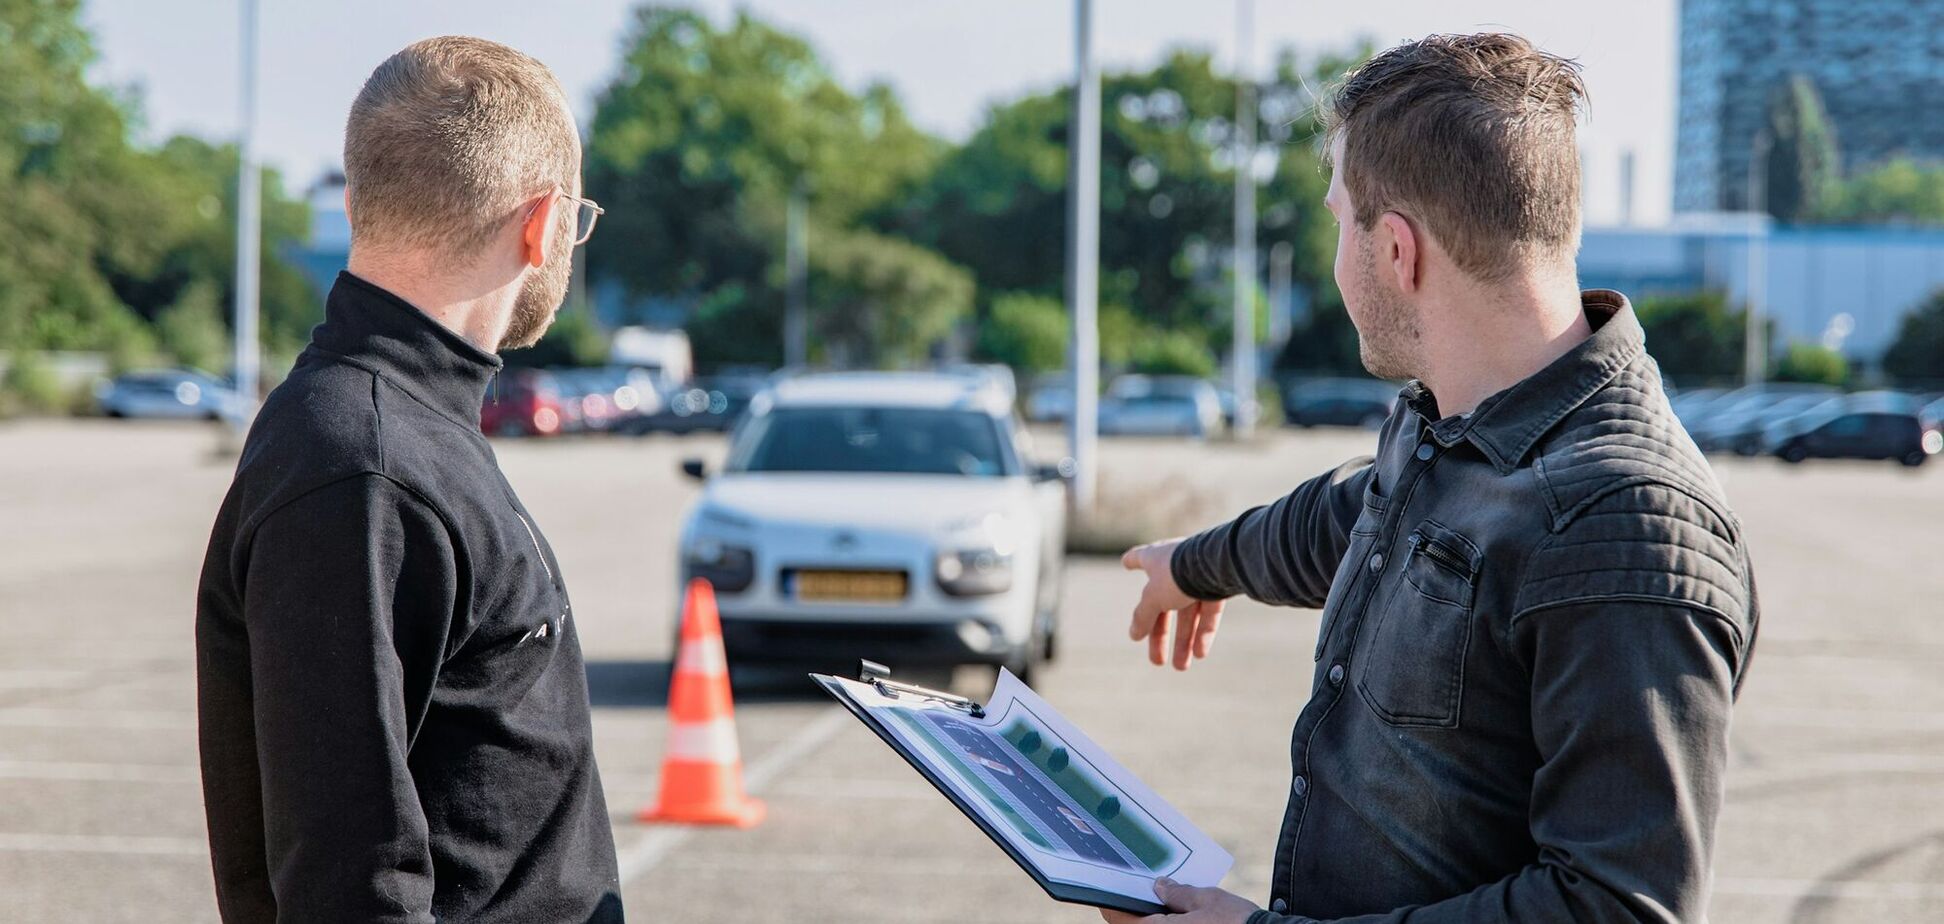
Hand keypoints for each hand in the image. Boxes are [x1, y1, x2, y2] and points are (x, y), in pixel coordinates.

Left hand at [1099, 877, 1261, 922]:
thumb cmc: (1236, 922)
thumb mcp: (1206, 899)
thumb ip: (1178, 893)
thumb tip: (1160, 887)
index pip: (1119, 919)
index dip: (1112, 904)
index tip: (1108, 891)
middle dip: (1138, 909)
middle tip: (1142, 890)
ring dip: (1155, 917)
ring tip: (1164, 897)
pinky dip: (1171, 922)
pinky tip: (1181, 912)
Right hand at [1121, 539, 1226, 669]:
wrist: (1218, 565)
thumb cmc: (1178, 574)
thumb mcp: (1153, 598)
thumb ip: (1143, 616)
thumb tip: (1133, 634)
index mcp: (1156, 560)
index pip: (1139, 559)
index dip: (1132, 561)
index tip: (1125, 563)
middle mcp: (1176, 567)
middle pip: (1163, 605)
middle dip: (1160, 635)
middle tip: (1156, 661)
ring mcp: (1199, 577)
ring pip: (1188, 615)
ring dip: (1184, 642)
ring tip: (1181, 667)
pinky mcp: (1219, 588)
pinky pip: (1208, 615)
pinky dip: (1203, 634)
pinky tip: (1199, 654)